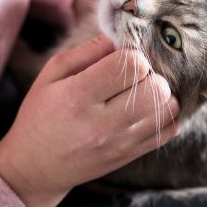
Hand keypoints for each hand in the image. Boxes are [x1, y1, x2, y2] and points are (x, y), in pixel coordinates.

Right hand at [0, 35, 179, 206]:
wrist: (36, 167)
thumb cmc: (41, 114)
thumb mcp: (51, 74)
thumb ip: (87, 51)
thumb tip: (121, 38)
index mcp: (78, 96)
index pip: (131, 66)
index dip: (133, 55)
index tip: (122, 59)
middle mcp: (102, 123)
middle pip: (156, 87)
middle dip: (151, 73)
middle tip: (135, 75)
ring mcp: (120, 143)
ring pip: (168, 108)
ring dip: (162, 93)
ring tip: (142, 91)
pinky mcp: (131, 155)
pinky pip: (170, 129)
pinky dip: (166, 114)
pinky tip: (148, 108)